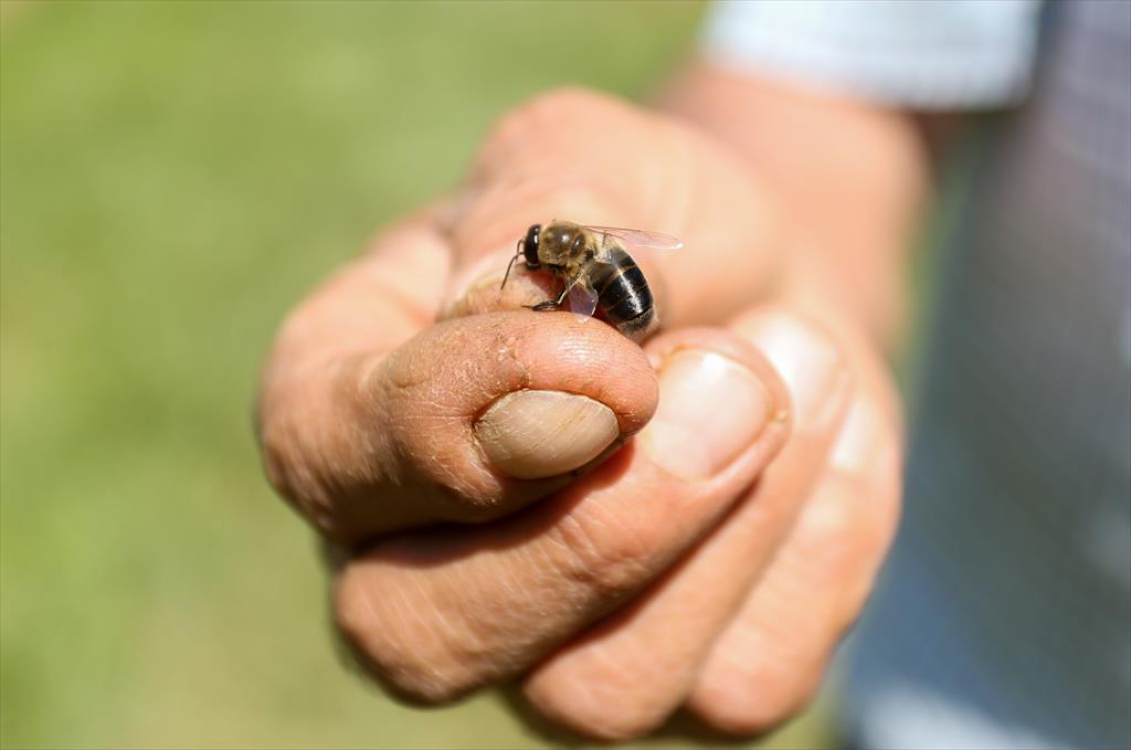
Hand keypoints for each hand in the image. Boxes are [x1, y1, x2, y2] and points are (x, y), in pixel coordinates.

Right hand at [256, 89, 901, 739]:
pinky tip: (829, 440)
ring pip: (598, 692)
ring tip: (799, 362)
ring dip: (737, 520)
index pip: (327, 455)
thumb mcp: (592, 159)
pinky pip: (742, 681)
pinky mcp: (677, 686)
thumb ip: (540, 218)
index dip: (458, 414)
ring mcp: (541, 646)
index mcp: (345, 411)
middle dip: (597, 528)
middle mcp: (411, 559)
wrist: (765, 285)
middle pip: (422, 638)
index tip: (615, 355)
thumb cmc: (646, 221)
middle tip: (737, 383)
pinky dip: (820, 544)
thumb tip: (511, 331)